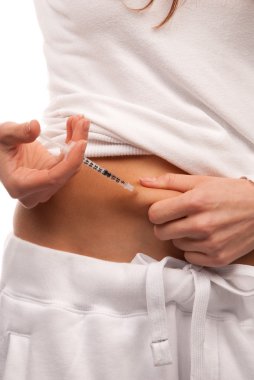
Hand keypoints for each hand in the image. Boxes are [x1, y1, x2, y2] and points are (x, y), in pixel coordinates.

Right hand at [0, 114, 88, 208]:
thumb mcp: (3, 135)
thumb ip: (18, 132)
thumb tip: (36, 127)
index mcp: (21, 186)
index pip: (53, 178)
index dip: (70, 161)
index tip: (81, 142)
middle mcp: (36, 191)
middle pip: (66, 172)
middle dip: (77, 145)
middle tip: (82, 121)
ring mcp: (46, 186)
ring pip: (71, 167)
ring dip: (78, 141)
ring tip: (80, 119)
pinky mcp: (53, 177)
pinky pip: (69, 162)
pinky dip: (73, 144)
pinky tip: (75, 125)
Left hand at [139, 173, 253, 266]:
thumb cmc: (231, 193)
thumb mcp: (202, 181)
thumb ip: (170, 182)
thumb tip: (143, 182)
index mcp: (195, 202)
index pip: (155, 214)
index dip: (156, 212)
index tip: (164, 210)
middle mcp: (202, 225)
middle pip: (161, 232)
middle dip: (165, 224)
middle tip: (177, 218)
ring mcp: (210, 244)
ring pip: (176, 244)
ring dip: (181, 236)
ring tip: (195, 226)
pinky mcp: (218, 258)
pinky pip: (190, 257)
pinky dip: (193, 249)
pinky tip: (204, 238)